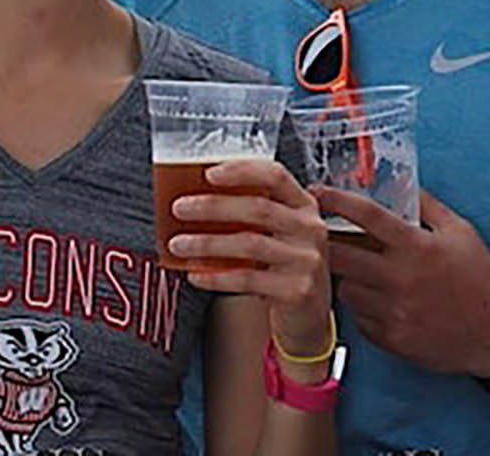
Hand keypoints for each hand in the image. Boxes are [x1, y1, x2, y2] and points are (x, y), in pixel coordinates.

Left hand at [171, 159, 332, 355]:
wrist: (308, 318)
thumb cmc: (283, 268)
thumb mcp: (278, 235)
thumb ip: (252, 216)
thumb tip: (196, 200)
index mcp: (304, 206)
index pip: (276, 176)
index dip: (242, 171)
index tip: (209, 173)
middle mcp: (311, 229)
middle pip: (259, 208)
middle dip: (213, 206)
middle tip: (180, 208)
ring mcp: (307, 260)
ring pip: (250, 244)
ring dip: (207, 242)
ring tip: (178, 243)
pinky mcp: (298, 290)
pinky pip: (247, 279)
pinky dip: (216, 276)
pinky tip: (195, 274)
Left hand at [314, 186, 489, 377]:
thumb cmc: (482, 278)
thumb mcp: (461, 231)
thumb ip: (428, 206)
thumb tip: (403, 183)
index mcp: (417, 246)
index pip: (366, 216)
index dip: (336, 200)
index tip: (319, 192)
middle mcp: (400, 278)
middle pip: (340, 256)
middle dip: (326, 244)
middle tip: (324, 238)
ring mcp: (394, 311)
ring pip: (346, 290)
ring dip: (347, 279)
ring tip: (359, 273)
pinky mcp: (392, 339)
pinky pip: (359, 321)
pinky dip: (362, 309)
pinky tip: (377, 302)